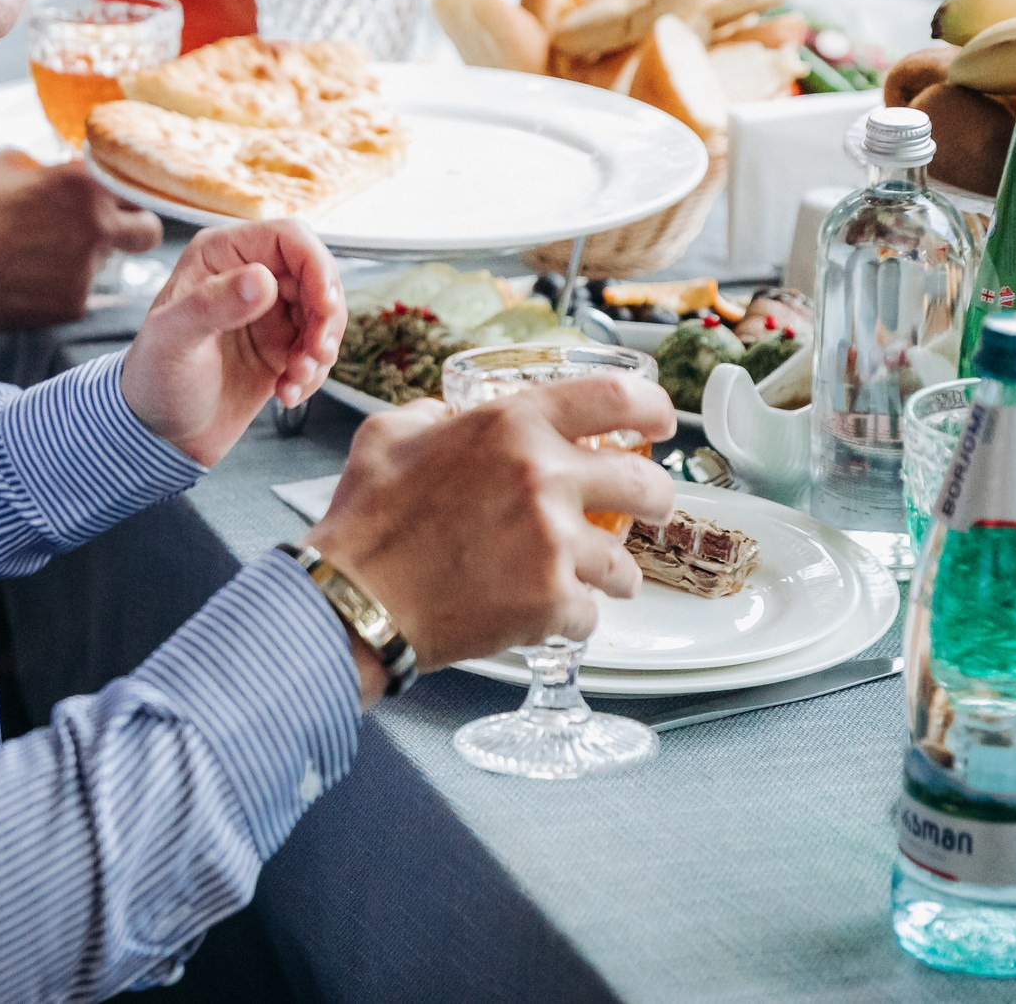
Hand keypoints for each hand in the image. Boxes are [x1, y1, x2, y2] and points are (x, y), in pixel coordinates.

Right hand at [0, 151, 162, 332]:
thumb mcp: (5, 163)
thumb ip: (46, 166)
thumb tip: (56, 171)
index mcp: (84, 182)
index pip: (135, 185)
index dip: (122, 192)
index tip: (113, 197)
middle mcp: (97, 226)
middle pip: (149, 231)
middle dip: (134, 230)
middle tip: (105, 231)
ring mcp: (87, 270)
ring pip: (106, 264)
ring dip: (85, 258)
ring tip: (35, 254)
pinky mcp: (72, 304)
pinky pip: (78, 292)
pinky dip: (59, 286)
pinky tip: (24, 278)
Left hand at [117, 221, 344, 465]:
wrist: (158, 433)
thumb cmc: (153, 380)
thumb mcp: (172, 341)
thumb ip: (212, 306)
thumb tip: (263, 279)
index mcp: (219, 255)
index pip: (289, 237)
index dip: (317, 265)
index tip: (324, 307)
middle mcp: (247, 275)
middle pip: (317, 274)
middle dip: (326, 316)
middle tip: (316, 354)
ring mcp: (266, 311)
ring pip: (324, 312)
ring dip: (321, 348)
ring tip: (295, 380)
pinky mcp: (280, 346)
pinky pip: (318, 348)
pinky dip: (313, 372)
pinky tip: (287, 394)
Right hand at [306, 376, 674, 684]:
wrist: (353, 599)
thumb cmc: (366, 522)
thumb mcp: (388, 434)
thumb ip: (434, 416)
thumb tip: (451, 414)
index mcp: (510, 425)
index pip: (616, 397)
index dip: (652, 408)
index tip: (661, 422)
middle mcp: (543, 477)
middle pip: (648, 484)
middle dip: (656, 500)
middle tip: (646, 510)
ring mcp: (553, 544)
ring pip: (625, 564)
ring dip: (612, 574)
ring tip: (587, 579)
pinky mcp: (550, 604)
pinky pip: (589, 616)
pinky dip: (569, 619)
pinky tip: (540, 614)